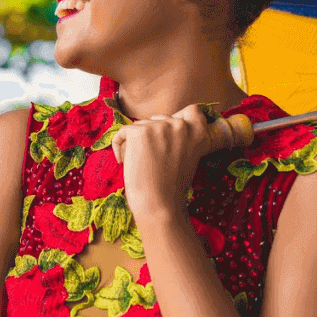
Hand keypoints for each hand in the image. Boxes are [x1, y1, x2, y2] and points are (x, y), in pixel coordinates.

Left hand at [111, 105, 210, 221]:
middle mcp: (180, 125)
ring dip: (135, 143)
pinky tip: (123, 162)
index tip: (169, 136)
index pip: (193, 111)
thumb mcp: (187, 158)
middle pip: (159, 120)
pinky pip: (121, 133)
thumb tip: (160, 126)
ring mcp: (159, 127)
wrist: (159, 205)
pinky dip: (118, 146)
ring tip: (140, 164)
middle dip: (151, 136)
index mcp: (198, 133)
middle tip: (151, 160)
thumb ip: (180, 139)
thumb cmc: (170, 188)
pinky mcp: (139, 132)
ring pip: (140, 126)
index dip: (178, 120)